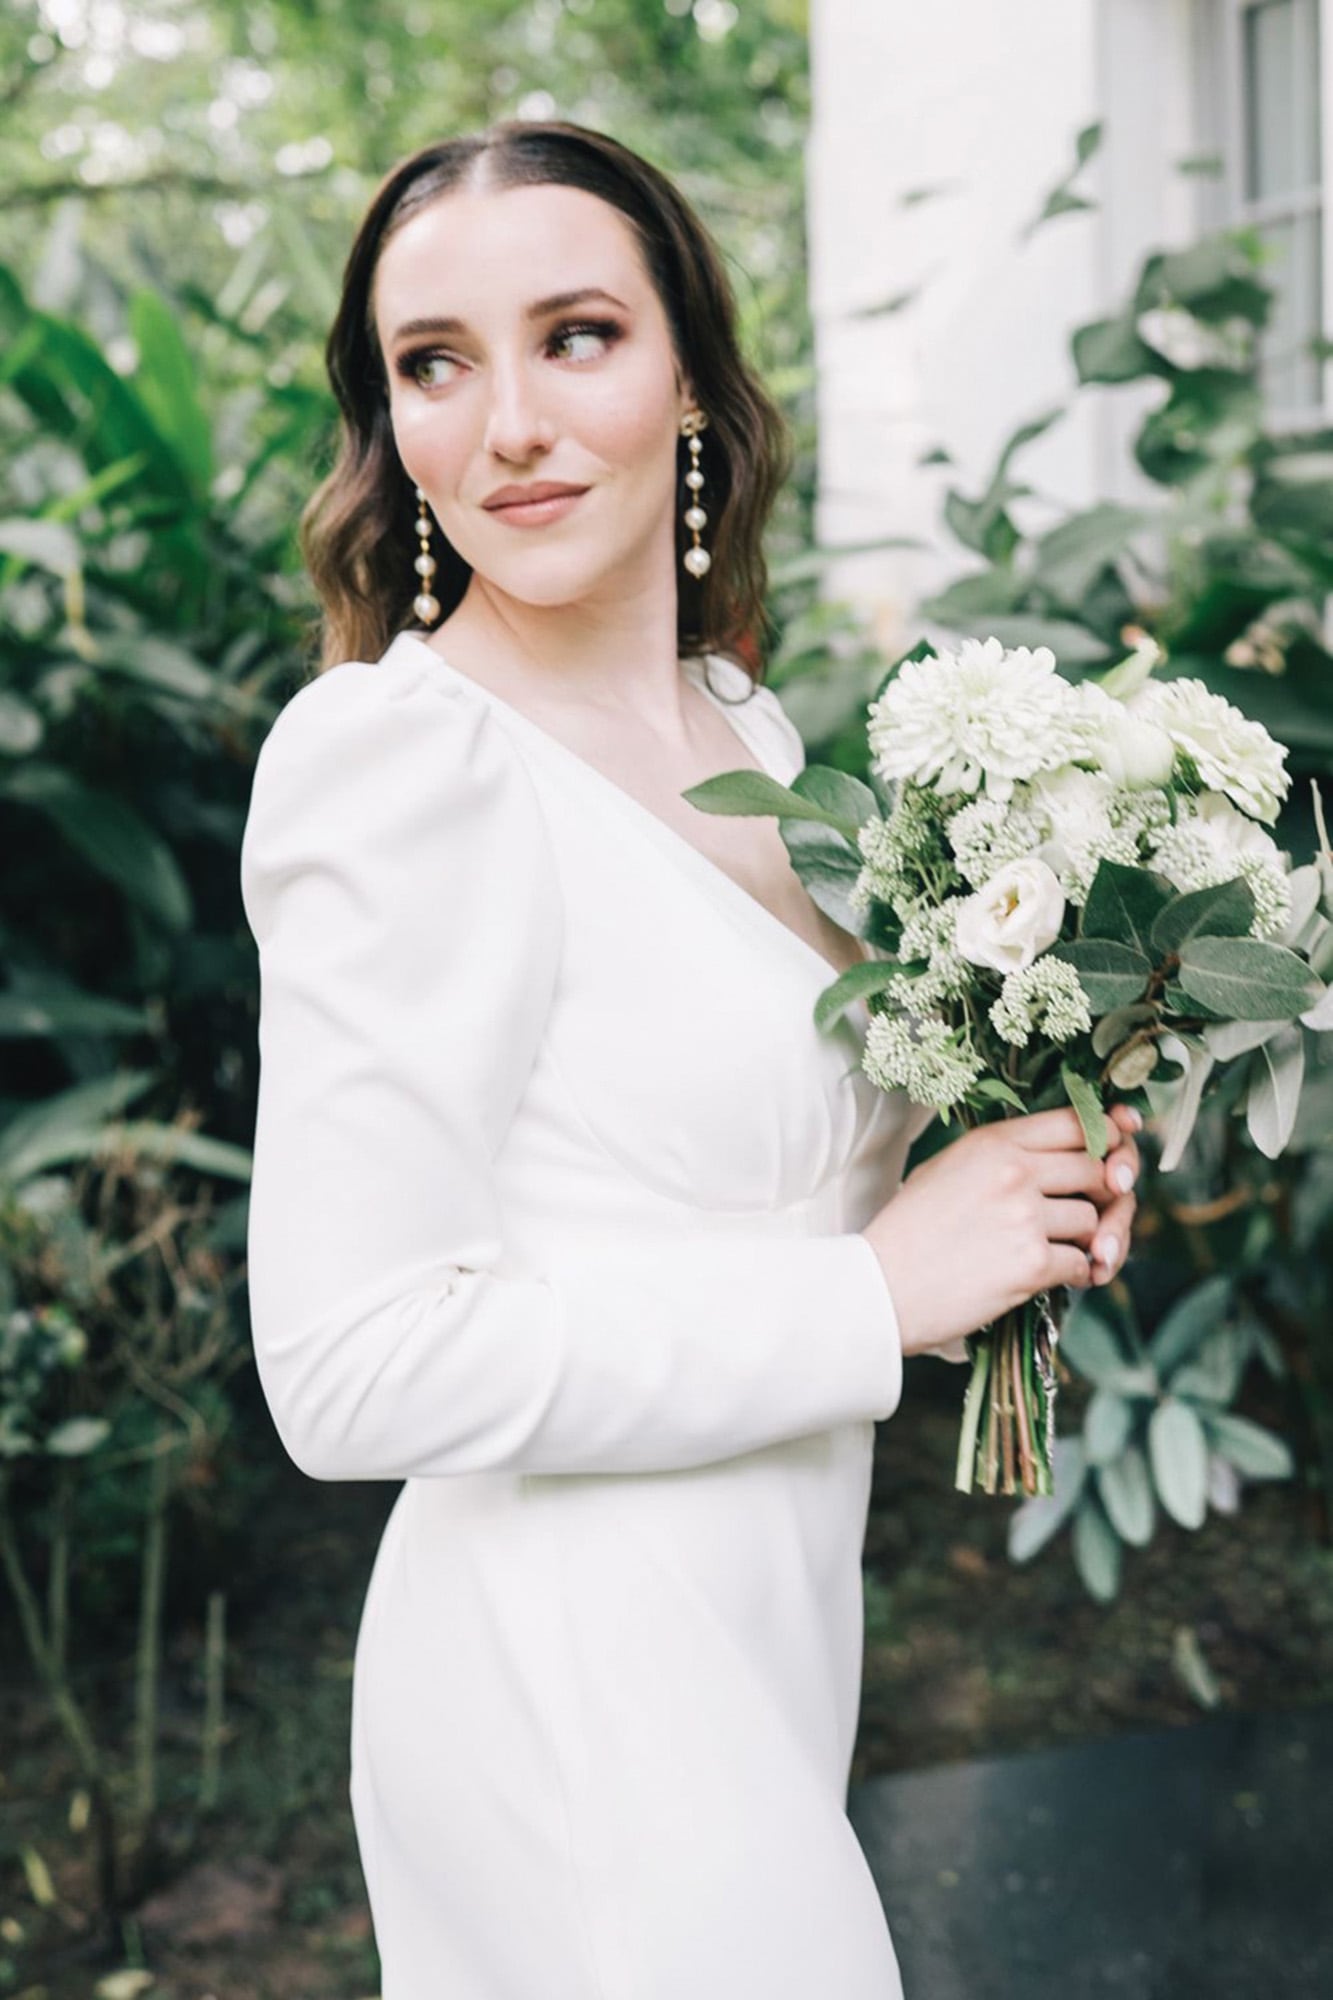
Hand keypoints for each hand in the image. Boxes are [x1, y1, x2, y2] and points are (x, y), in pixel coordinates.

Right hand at [860, 1103, 1140, 1358]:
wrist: (882, 1286)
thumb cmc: (910, 1229)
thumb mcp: (948, 1167)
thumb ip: (1002, 1154)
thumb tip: (1062, 1153)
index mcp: (993, 1142)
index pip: (1075, 1122)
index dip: (1108, 1132)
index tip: (1121, 1142)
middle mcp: (1015, 1171)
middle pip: (1098, 1169)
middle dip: (1104, 1193)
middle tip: (1094, 1211)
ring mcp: (1025, 1217)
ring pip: (1093, 1219)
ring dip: (1085, 1239)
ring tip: (1053, 1250)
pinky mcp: (1031, 1264)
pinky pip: (1083, 1263)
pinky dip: (1074, 1273)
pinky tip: (1047, 1277)